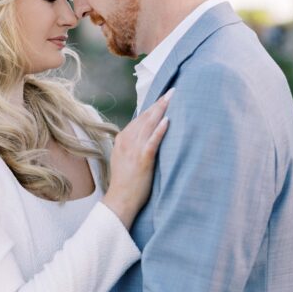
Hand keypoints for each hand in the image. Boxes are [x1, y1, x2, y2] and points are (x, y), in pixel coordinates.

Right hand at [103, 88, 173, 226]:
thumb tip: (146, 136)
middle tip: (172, 91)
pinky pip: (152, 142)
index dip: (152, 107)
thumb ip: (133, 146)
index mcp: (123, 139)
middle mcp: (127, 141)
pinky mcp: (142, 160)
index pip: (139, 118)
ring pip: (149, 125)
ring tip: (172, 98)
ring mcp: (134, 150)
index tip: (163, 97)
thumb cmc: (125, 183)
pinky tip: (167, 121)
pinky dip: (159, 130)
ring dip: (161, 110)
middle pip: (145, 117)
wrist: (120, 200)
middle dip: (159, 103)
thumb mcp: (125, 159)